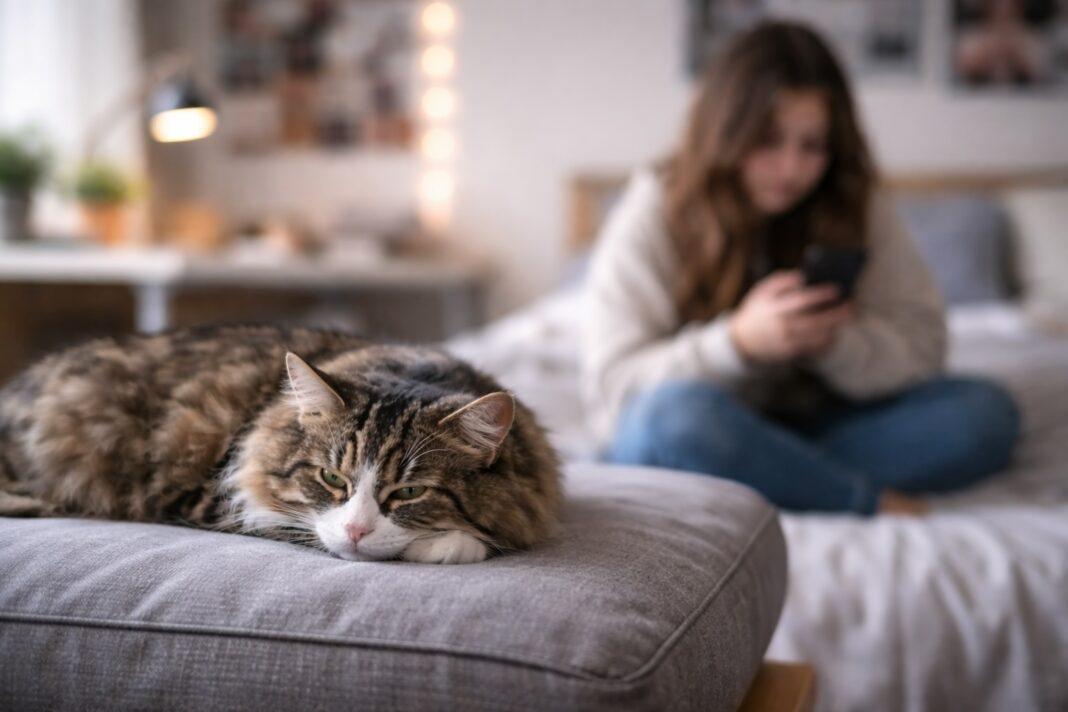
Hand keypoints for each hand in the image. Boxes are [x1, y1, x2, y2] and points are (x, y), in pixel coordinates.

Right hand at [728, 270, 853, 362]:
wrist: (741, 341)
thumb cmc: (757, 311)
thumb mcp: (761, 292)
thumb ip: (780, 281)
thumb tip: (802, 276)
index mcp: (773, 308)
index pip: (801, 300)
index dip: (820, 295)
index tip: (837, 289)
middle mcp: (780, 327)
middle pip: (814, 321)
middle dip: (836, 314)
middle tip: (852, 306)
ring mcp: (785, 342)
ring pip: (817, 337)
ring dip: (835, 328)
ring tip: (847, 318)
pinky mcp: (789, 354)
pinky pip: (813, 349)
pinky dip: (827, 341)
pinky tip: (835, 332)